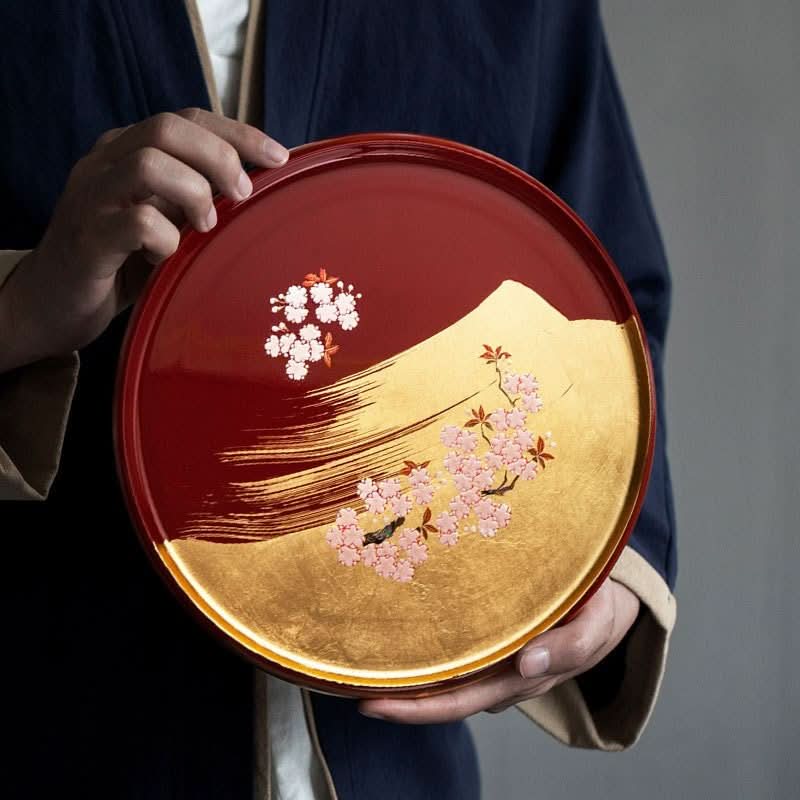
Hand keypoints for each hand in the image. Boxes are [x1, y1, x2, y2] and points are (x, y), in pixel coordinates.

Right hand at [0, 108, 288, 370]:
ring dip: (194, 194)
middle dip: (220, 158)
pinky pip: (137, 222)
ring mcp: (92, 198)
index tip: (279, 157)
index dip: (238, 133)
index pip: (187, 120)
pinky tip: (166, 259)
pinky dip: (166, 240)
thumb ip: (192, 200)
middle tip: (241, 196)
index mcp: (127, 152)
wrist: (52, 305)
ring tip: (204, 228)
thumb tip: (253, 191)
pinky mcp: (87, 239)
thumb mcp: (163, 222)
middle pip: (168, 128)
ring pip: (150, 164)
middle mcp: (106, 164)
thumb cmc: (119, 264)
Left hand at [359, 577, 639, 722]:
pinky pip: (454, 649)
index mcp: (519, 678)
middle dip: (396, 697)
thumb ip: (568, 646)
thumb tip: (527, 665)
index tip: (373, 703)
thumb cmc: (600, 612)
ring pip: (444, 674)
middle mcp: (499, 674)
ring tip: (364, 654)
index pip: (459, 702)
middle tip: (350, 683)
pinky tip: (401, 629)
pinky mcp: (492, 636)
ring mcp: (494, 658)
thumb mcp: (596, 627)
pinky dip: (427, 647)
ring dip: (407, 671)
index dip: (416, 708)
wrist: (607, 599)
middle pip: (441, 695)